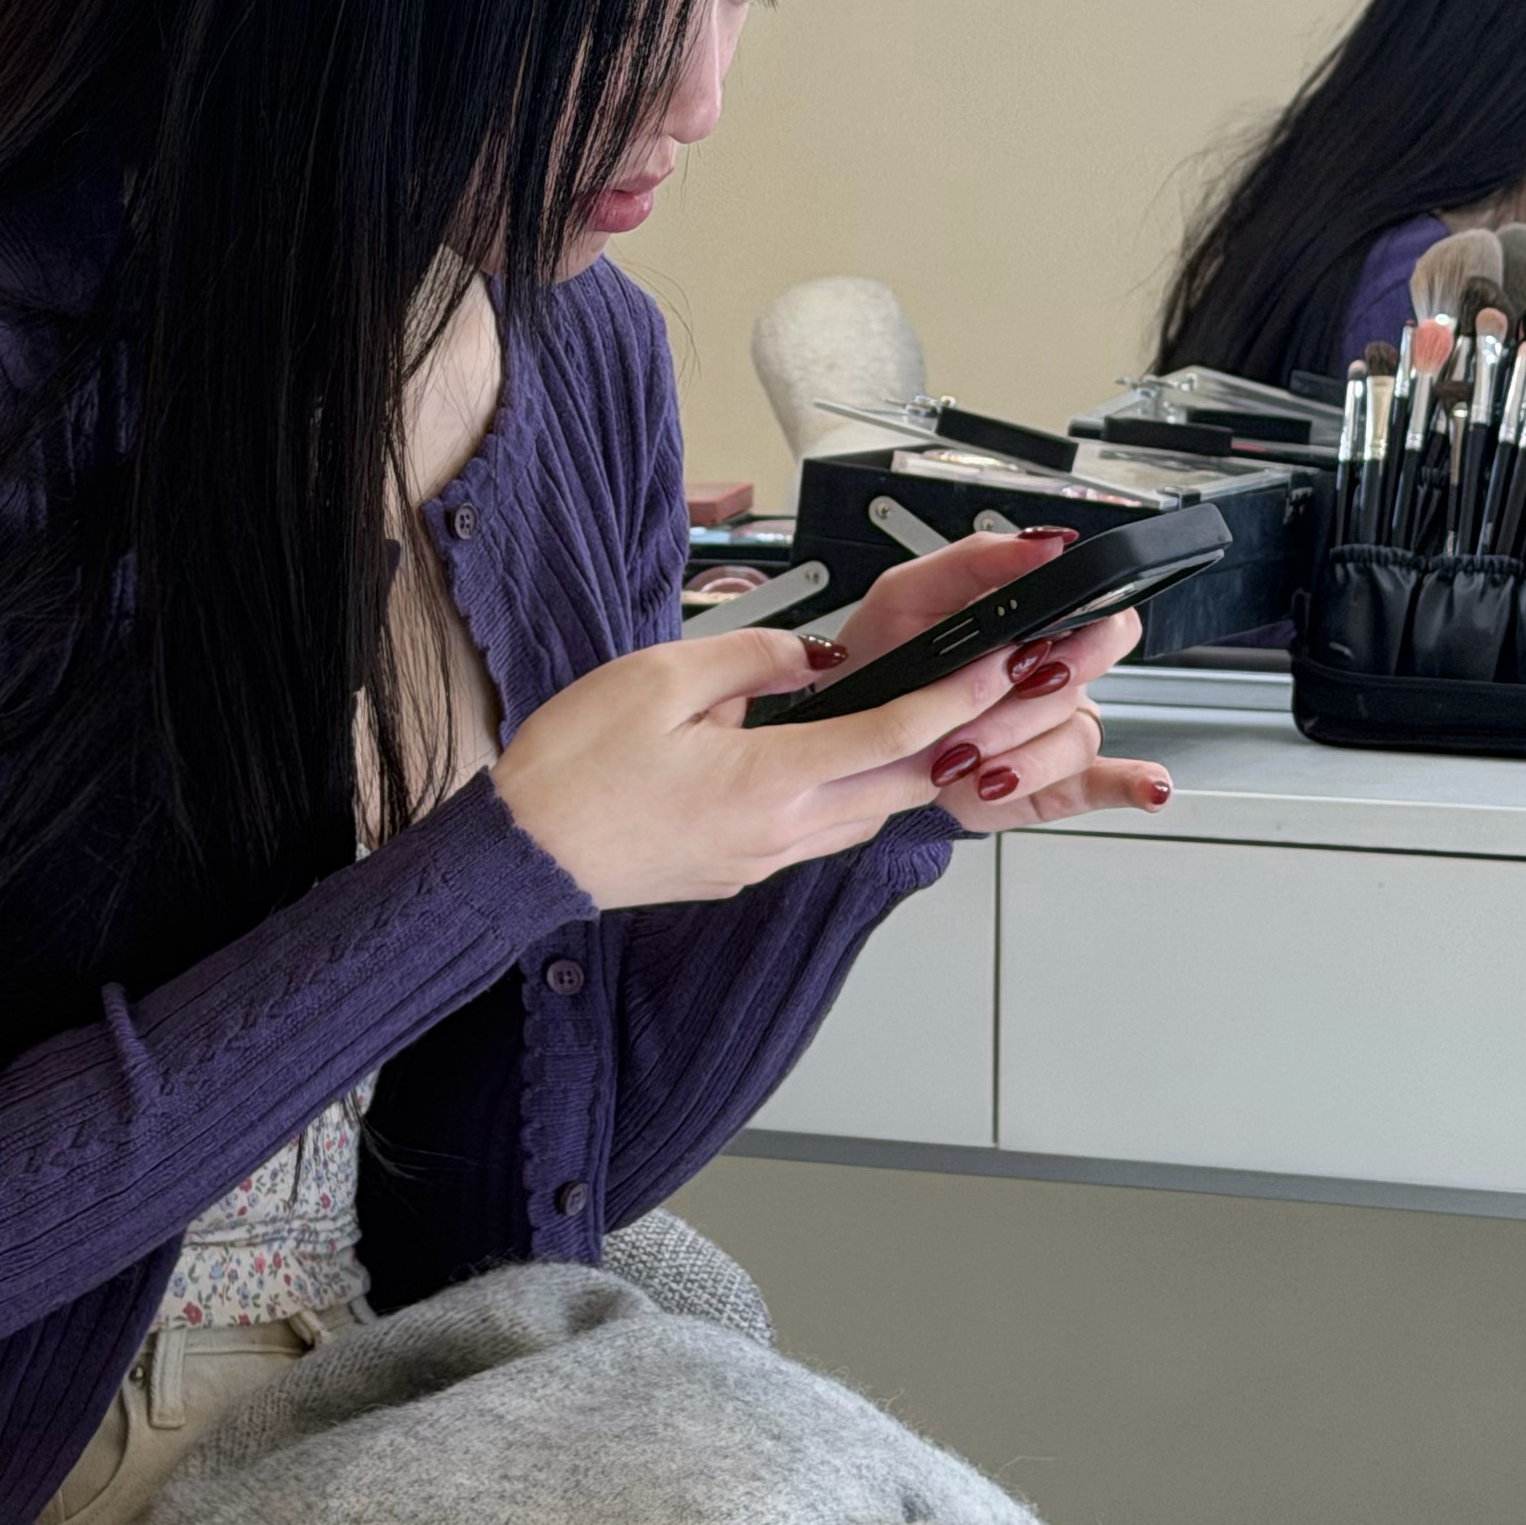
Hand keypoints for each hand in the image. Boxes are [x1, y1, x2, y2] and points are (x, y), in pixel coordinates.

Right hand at [494, 620, 1054, 914]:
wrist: (525, 855)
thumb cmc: (572, 769)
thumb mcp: (659, 678)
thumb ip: (751, 657)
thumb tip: (811, 655)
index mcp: (768, 780)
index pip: (893, 736)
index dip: (958, 698)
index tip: (1000, 667)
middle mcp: (780, 830)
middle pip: (901, 786)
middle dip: (961, 740)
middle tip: (999, 698)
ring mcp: (763, 858)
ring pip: (868, 813)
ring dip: (910, 771)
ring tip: (939, 724)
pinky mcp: (741, 870)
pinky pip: (825, 829)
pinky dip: (857, 793)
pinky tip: (848, 763)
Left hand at [794, 531, 1170, 835]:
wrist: (848, 738)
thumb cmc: (880, 661)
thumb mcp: (908, 595)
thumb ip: (976, 560)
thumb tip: (1045, 543)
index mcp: (1031, 623)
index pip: (1099, 608)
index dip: (1083, 624)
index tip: (1039, 642)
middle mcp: (1050, 674)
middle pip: (1093, 670)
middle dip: (1042, 686)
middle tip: (999, 694)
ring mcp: (1049, 730)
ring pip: (1074, 732)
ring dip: (1019, 746)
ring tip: (961, 753)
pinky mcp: (1044, 783)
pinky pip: (1098, 782)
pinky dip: (1128, 784)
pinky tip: (1146, 786)